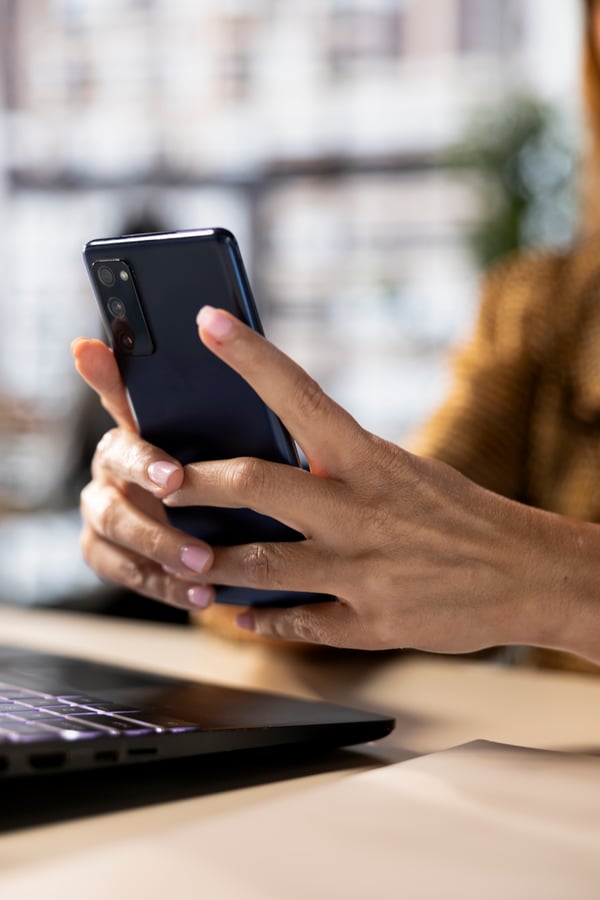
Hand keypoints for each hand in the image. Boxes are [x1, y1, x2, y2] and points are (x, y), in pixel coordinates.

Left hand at [72, 308, 566, 652]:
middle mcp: (359, 510)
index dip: (248, 355)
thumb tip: (278, 465)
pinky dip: (262, 620)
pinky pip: (299, 623)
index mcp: (370, 460)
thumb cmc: (460, 513)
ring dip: (212, 565)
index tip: (206, 320)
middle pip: (254, 486)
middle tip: (161, 481)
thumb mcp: (402, 470)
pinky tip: (238, 615)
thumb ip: (340, 470)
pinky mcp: (372, 622)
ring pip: (260, 566)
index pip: (300, 394)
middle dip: (196, 484)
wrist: (527, 572)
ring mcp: (363, 570)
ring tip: (181, 561)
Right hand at [72, 338, 214, 611]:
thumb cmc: (188, 449)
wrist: (190, 494)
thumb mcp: (181, 420)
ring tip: (204, 574)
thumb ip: (139, 390)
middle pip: (115, 511)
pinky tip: (203, 596)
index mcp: (121, 442)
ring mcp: (101, 521)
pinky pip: (129, 576)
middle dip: (156, 530)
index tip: (174, 478)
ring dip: (161, 563)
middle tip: (198, 550)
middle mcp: (103, 481)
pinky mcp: (105, 556)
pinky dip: (166, 589)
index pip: (123, 449)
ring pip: (119, 547)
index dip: (145, 463)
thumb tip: (83, 346)